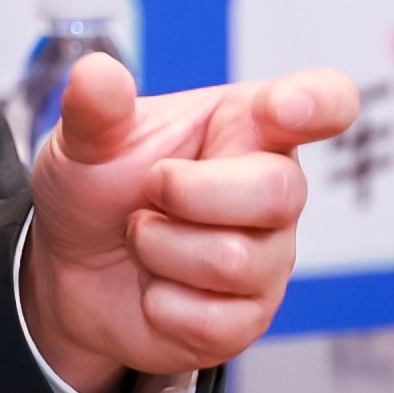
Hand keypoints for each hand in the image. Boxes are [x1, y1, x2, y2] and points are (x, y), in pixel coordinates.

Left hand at [21, 54, 358, 392]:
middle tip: (147, 189)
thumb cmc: (98, 191)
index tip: (287, 107)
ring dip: (158, 248)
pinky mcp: (248, 318)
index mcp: (250, 124)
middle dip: (188, 193)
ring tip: (142, 236)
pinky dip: (159, 303)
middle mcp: (275, 188)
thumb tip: (97, 72)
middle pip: (279, 194)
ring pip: (233, 261)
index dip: (319, 102)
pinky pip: (212, 320)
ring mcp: (268, 257)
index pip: (324, 100)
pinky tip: (152, 286)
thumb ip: (94, 107)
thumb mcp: (86, 141)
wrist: (69, 271)